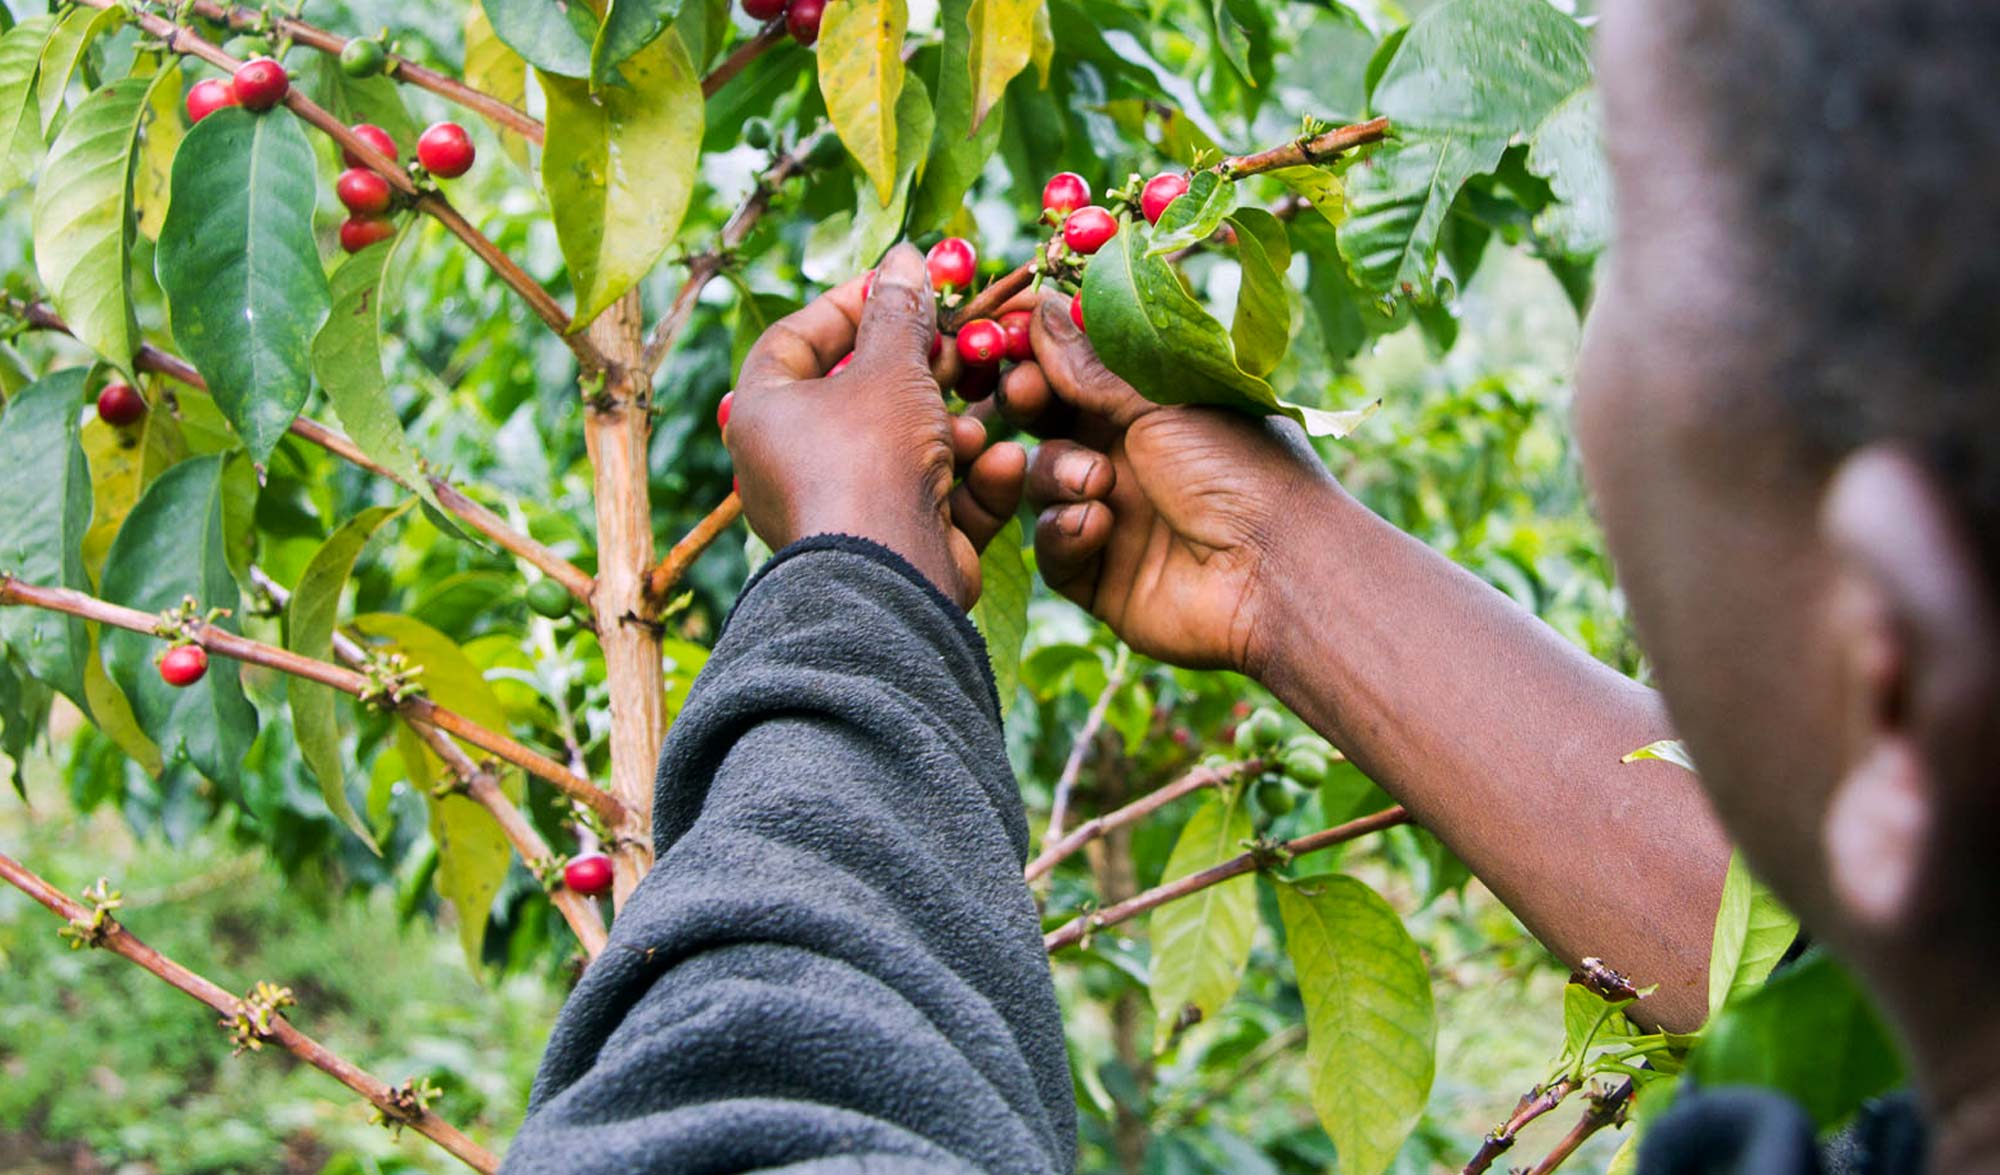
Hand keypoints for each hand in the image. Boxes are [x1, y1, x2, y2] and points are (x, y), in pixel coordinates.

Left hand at [728, 244, 1024, 607]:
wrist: (887, 577)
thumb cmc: (870, 458)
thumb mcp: (891, 368)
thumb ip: (901, 313)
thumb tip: (905, 257)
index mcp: (765, 413)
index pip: (794, 340)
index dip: (847, 304)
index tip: (898, 284)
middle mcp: (792, 464)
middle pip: (861, 395)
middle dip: (919, 371)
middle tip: (959, 346)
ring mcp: (843, 508)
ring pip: (906, 449)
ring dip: (951, 431)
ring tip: (971, 424)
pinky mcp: (892, 545)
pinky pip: (933, 498)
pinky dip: (968, 481)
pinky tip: (997, 465)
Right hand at [997, 292, 1338, 672]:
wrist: (1275, 575)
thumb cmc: (1240, 470)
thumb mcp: (1164, 403)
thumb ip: (1093, 366)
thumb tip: (1042, 308)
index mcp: (1157, 406)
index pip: (1081, 368)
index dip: (1042, 350)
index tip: (1007, 329)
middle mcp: (1133, 457)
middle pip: (1050, 421)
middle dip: (1029, 405)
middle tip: (1023, 393)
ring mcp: (1115, 516)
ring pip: (1043, 482)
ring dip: (1059, 475)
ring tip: (1097, 483)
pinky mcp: (1100, 576)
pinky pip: (1053, 548)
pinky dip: (1067, 533)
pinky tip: (1098, 526)